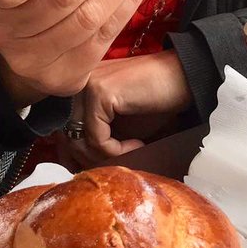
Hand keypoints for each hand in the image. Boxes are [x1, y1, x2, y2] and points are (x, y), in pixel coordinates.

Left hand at [66, 50, 193, 164]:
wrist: (184, 78)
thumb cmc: (156, 101)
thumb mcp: (120, 124)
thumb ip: (98, 137)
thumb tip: (74, 166)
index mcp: (80, 89)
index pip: (61, 129)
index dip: (76, 156)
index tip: (97, 169)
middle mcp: (78, 83)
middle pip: (67, 137)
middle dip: (91, 159)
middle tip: (117, 165)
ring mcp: (87, 85)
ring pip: (80, 140)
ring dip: (105, 157)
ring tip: (131, 153)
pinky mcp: (100, 92)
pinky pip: (97, 138)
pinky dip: (117, 150)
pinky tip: (138, 144)